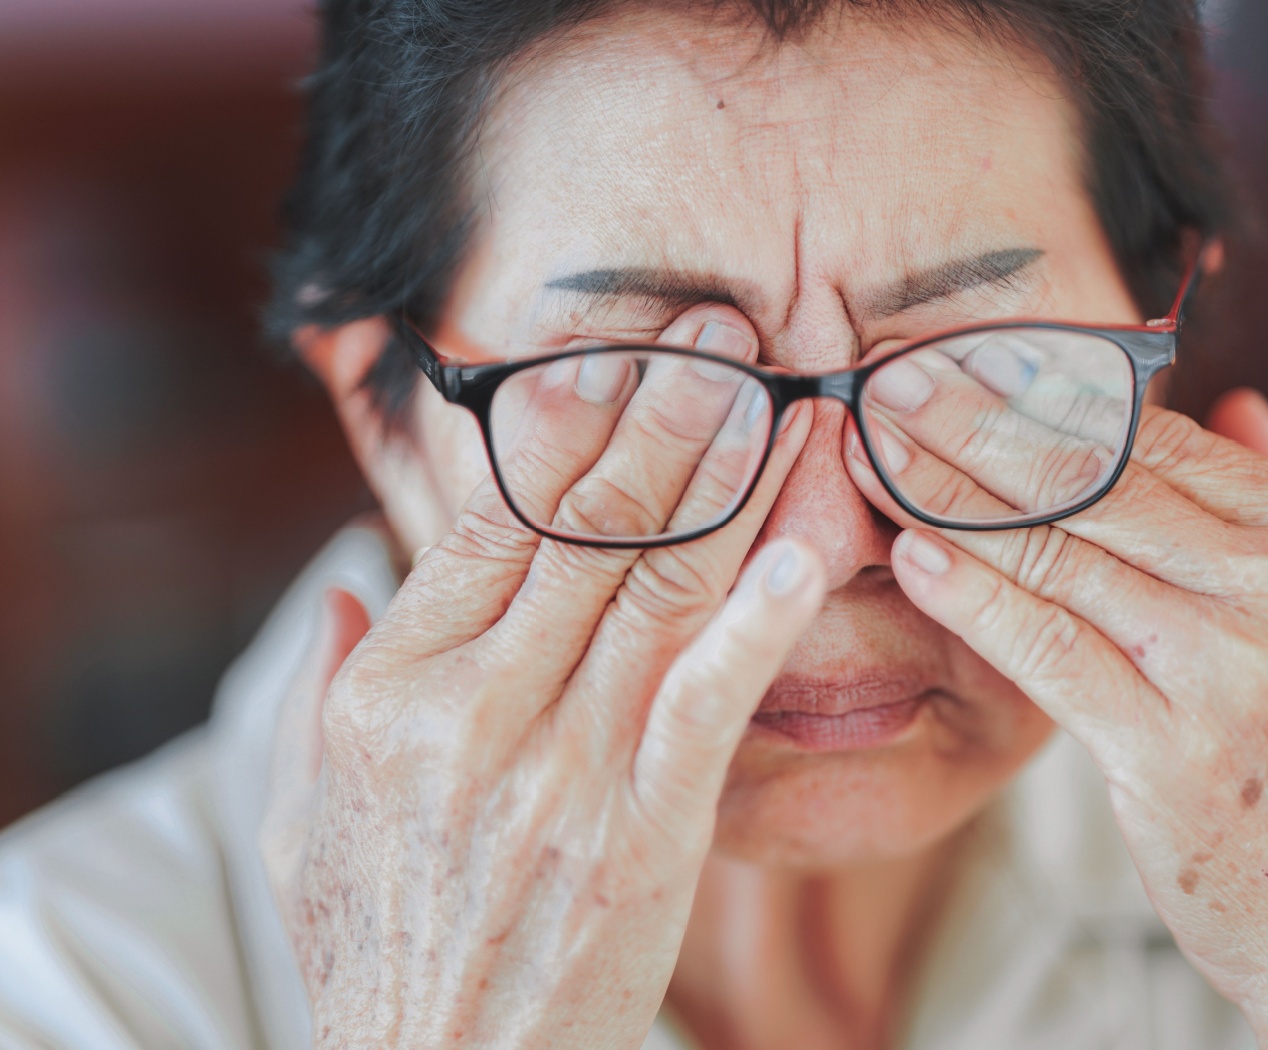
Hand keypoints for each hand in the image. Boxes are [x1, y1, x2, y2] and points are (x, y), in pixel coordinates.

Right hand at [260, 306, 825, 1048]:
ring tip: (782, 393)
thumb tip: (343, 588)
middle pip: (585, 527)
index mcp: (392, 694)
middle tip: (727, 334)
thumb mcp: (306, 818)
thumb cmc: (380, 945)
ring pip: (657, 588)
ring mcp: (563, 773)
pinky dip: (758, 620)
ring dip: (728, 479)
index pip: (489, 519)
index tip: (620, 351)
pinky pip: (708, 704)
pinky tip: (808, 546)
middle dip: (666, 414)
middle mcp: (473, 715)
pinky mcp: (644, 836)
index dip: (565, 423)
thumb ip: (319, 694)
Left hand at [844, 378, 1267, 1047]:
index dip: (1046, 392)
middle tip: (891, 381)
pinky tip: (911, 556)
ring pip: (1060, 551)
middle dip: (978, 422)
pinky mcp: (1175, 753)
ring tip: (871, 454)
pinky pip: (1049, 649)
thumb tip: (1229, 400)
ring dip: (950, 496)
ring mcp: (1237, 669)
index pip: (1158, 437)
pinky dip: (972, 596)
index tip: (962, 362)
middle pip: (1098, 478)